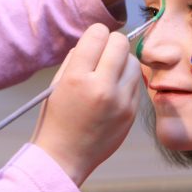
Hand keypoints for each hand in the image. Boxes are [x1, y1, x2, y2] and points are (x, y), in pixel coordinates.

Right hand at [31, 24, 141, 185]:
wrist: (65, 158)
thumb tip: (98, 40)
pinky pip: (136, 83)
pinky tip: (112, 93)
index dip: (95, 35)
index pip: (98, 33)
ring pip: (133, 61)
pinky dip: (126, 82)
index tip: (92, 44)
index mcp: (77, 77)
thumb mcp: (58, 84)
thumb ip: (77, 59)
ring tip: (108, 76)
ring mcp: (120, 101)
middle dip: (112, 44)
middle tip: (103, 57)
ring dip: (122, 63)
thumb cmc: (56, 119)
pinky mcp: (132, 113)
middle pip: (121, 42)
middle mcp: (101, 87)